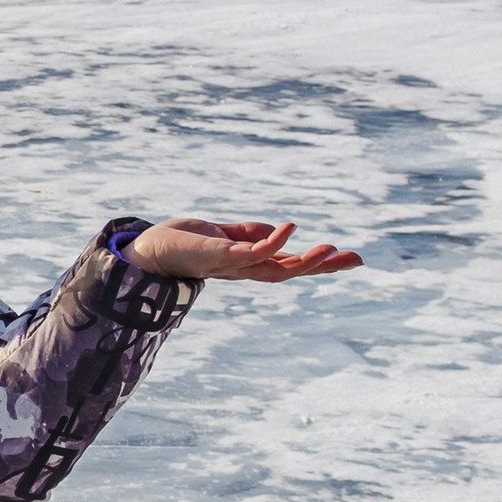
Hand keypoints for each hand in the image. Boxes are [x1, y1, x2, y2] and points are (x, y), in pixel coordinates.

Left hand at [128, 217, 361, 284]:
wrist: (145, 252)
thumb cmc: (182, 242)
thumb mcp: (221, 234)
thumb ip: (247, 233)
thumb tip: (276, 232)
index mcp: (248, 264)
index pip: (290, 265)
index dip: (320, 263)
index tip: (352, 257)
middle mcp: (244, 269)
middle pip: (290, 272)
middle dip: (324, 267)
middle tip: (356, 259)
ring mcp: (231, 264)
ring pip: (275, 268)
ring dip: (305, 261)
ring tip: (331, 248)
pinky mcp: (215, 254)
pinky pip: (248, 251)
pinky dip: (271, 242)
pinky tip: (289, 228)